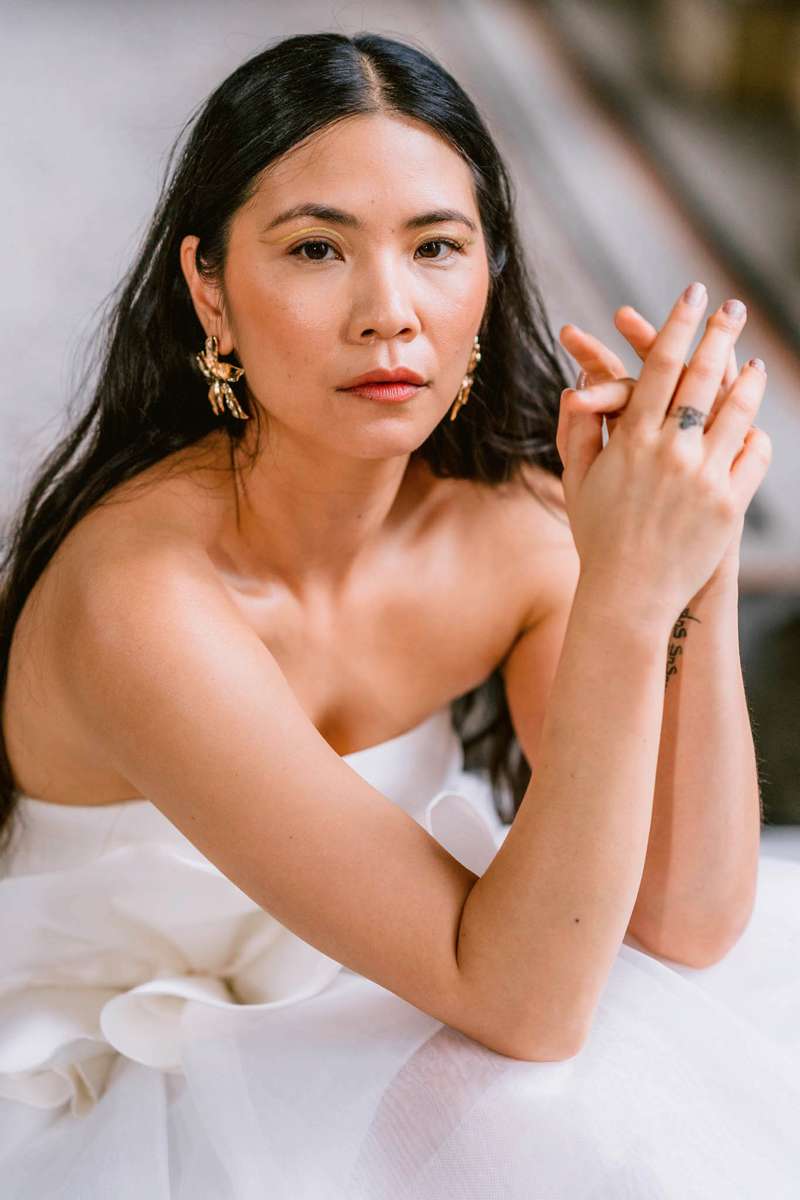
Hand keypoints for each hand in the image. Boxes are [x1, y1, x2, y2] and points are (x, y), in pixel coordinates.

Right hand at [558, 301, 761, 590]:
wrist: (629, 595)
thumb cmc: (597, 537)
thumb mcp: (577, 481)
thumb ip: (578, 429)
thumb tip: (577, 385)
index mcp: (631, 441)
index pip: (659, 366)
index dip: (678, 325)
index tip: (692, 295)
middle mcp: (670, 452)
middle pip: (702, 376)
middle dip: (719, 334)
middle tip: (731, 307)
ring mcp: (704, 477)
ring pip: (736, 410)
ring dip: (747, 379)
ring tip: (752, 361)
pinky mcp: (730, 504)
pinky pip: (753, 453)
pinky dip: (755, 433)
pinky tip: (754, 421)